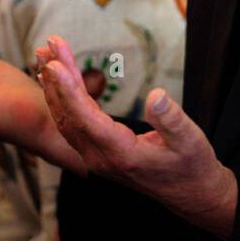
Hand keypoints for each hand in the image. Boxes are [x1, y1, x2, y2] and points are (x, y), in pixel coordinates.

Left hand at [35, 35, 237, 240]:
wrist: (193, 194)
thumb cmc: (193, 166)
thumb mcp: (191, 140)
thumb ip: (171, 119)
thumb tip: (156, 96)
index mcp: (120, 154)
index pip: (86, 119)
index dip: (69, 90)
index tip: (56, 64)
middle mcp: (101, 158)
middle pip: (68, 115)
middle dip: (56, 80)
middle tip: (49, 46)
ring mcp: (97, 158)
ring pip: (66, 120)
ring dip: (54, 87)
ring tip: (46, 55)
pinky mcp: (98, 154)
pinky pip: (73, 124)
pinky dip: (63, 99)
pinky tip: (59, 81)